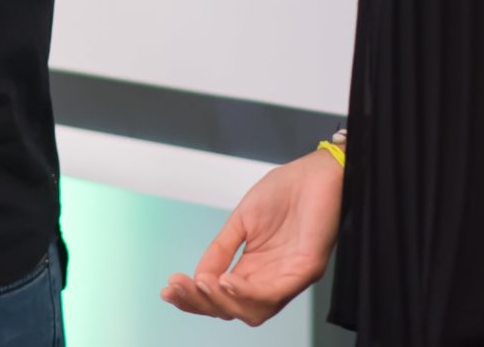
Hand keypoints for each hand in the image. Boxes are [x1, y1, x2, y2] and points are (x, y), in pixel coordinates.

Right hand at [160, 148, 342, 324]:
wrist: (317, 172)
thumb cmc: (285, 192)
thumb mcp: (242, 221)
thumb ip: (221, 250)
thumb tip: (197, 277)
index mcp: (254, 269)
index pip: (221, 296)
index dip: (193, 297)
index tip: (167, 289)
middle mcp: (271, 279)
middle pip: (233, 309)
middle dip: (201, 303)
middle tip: (177, 288)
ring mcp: (289, 278)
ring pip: (253, 310)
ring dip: (223, 301)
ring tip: (202, 283)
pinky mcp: (306, 269)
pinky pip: (275, 293)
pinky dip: (248, 292)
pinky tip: (226, 280)